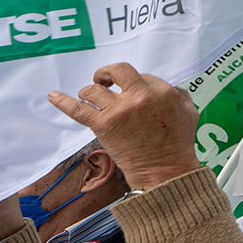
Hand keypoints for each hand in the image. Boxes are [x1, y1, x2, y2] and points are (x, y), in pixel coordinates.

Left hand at [47, 63, 200, 190]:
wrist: (165, 171)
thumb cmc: (179, 145)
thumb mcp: (190, 113)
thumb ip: (179, 95)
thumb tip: (166, 88)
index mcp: (162, 91)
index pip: (141, 76)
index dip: (133, 84)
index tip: (130, 93)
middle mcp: (140, 96)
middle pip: (117, 71)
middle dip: (107, 73)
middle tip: (103, 81)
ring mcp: (119, 110)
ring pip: (93, 90)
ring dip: (89, 92)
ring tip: (90, 98)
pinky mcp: (103, 125)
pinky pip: (78, 109)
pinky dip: (63, 102)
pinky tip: (52, 96)